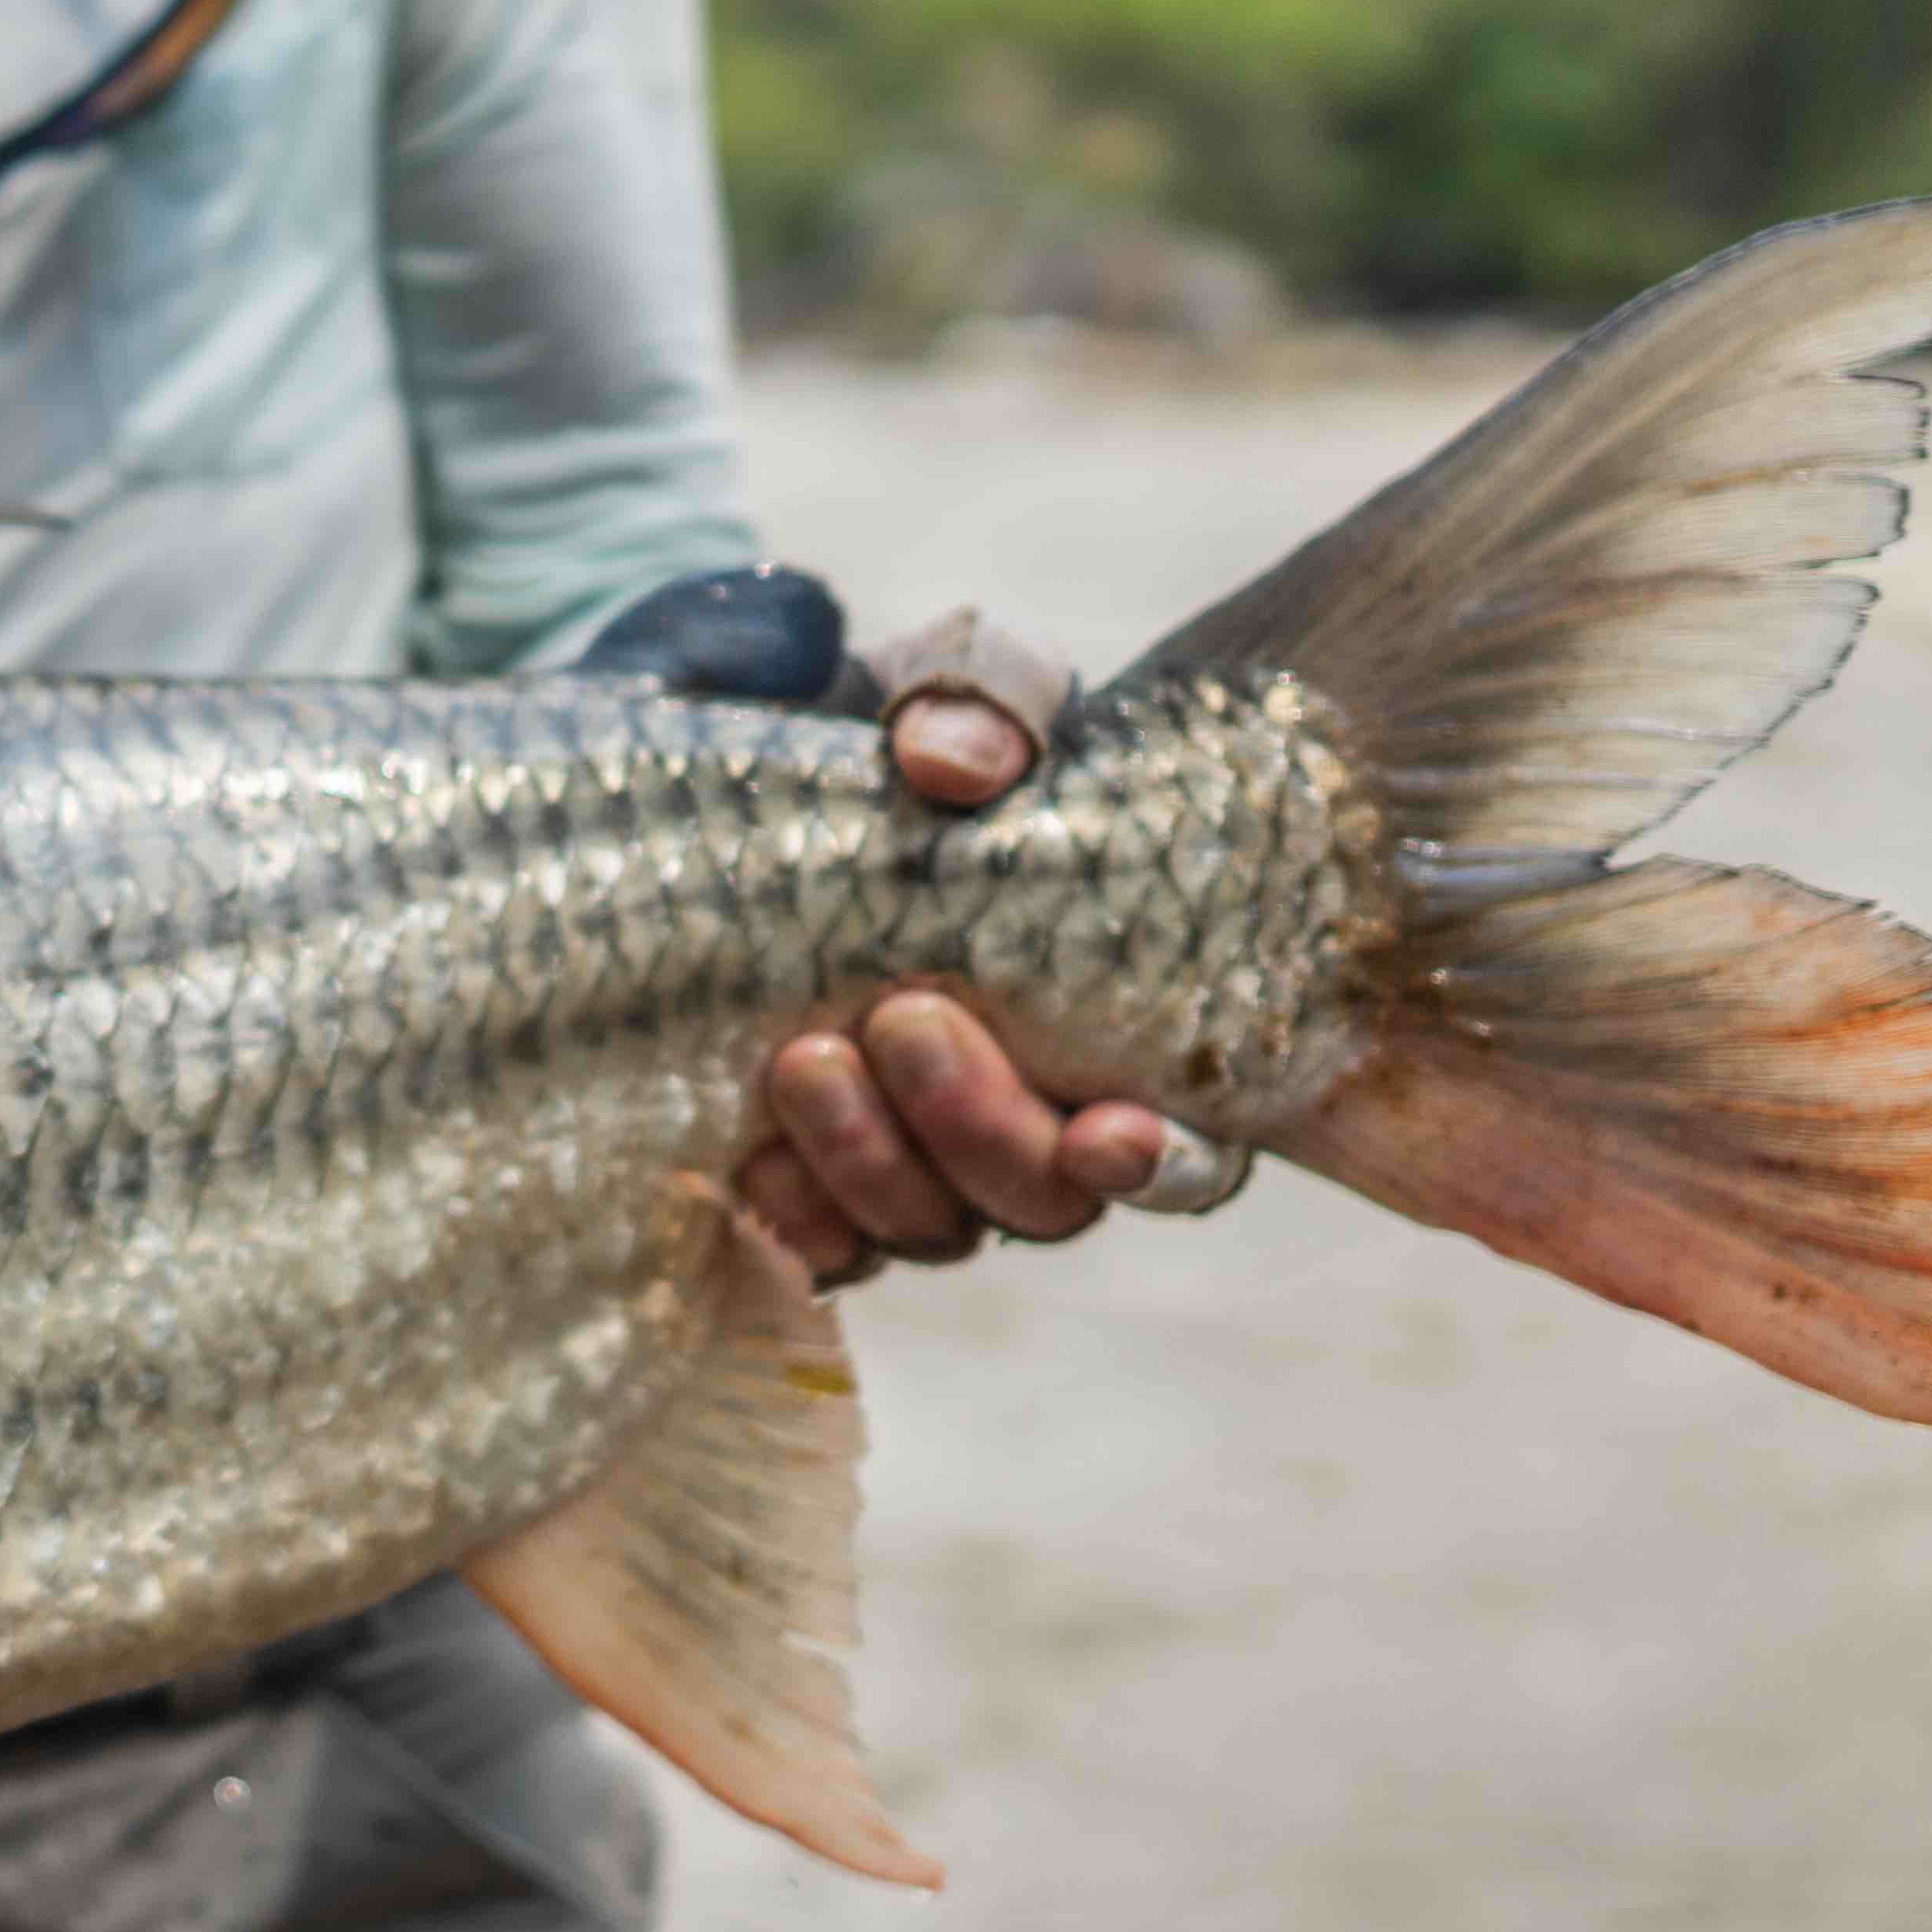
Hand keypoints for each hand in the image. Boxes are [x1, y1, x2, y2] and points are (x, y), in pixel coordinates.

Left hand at [728, 612, 1245, 1288]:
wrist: (760, 772)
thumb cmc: (909, 736)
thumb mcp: (956, 685)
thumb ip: (984, 695)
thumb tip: (949, 763)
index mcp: (1122, 1018)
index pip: (1182, 1145)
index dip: (1159, 1163)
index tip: (1108, 1133)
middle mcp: (1036, 1113)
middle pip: (1045, 1199)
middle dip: (978, 1127)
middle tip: (901, 1019)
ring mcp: (925, 1156)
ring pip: (932, 1227)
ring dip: (870, 1163)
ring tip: (802, 1058)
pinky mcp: (816, 1173)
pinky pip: (822, 1246)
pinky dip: (793, 1221)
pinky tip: (749, 1171)